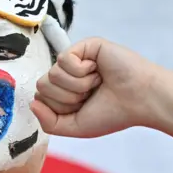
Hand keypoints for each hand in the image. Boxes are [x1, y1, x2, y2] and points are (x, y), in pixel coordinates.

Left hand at [31, 37, 162, 137]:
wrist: (140, 100)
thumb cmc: (113, 113)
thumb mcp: (75, 127)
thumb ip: (49, 122)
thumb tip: (32, 104)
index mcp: (64, 91)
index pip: (40, 99)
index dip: (60, 108)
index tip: (84, 107)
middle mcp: (68, 74)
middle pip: (42, 86)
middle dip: (67, 98)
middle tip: (91, 94)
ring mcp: (76, 58)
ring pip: (52, 74)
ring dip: (77, 86)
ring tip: (97, 83)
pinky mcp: (85, 46)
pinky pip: (64, 60)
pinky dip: (81, 72)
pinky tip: (98, 71)